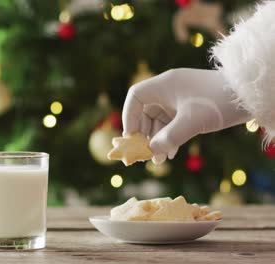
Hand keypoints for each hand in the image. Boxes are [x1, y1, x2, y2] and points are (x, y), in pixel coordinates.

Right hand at [122, 68, 250, 163]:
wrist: (251, 96)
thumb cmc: (219, 102)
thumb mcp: (192, 122)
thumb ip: (169, 138)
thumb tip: (151, 151)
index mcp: (164, 84)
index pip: (135, 97)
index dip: (129, 117)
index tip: (131, 137)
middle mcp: (168, 89)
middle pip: (145, 111)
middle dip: (144, 133)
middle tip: (145, 153)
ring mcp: (179, 98)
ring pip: (158, 119)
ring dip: (157, 139)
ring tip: (159, 159)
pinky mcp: (189, 106)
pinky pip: (171, 122)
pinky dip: (168, 137)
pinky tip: (170, 153)